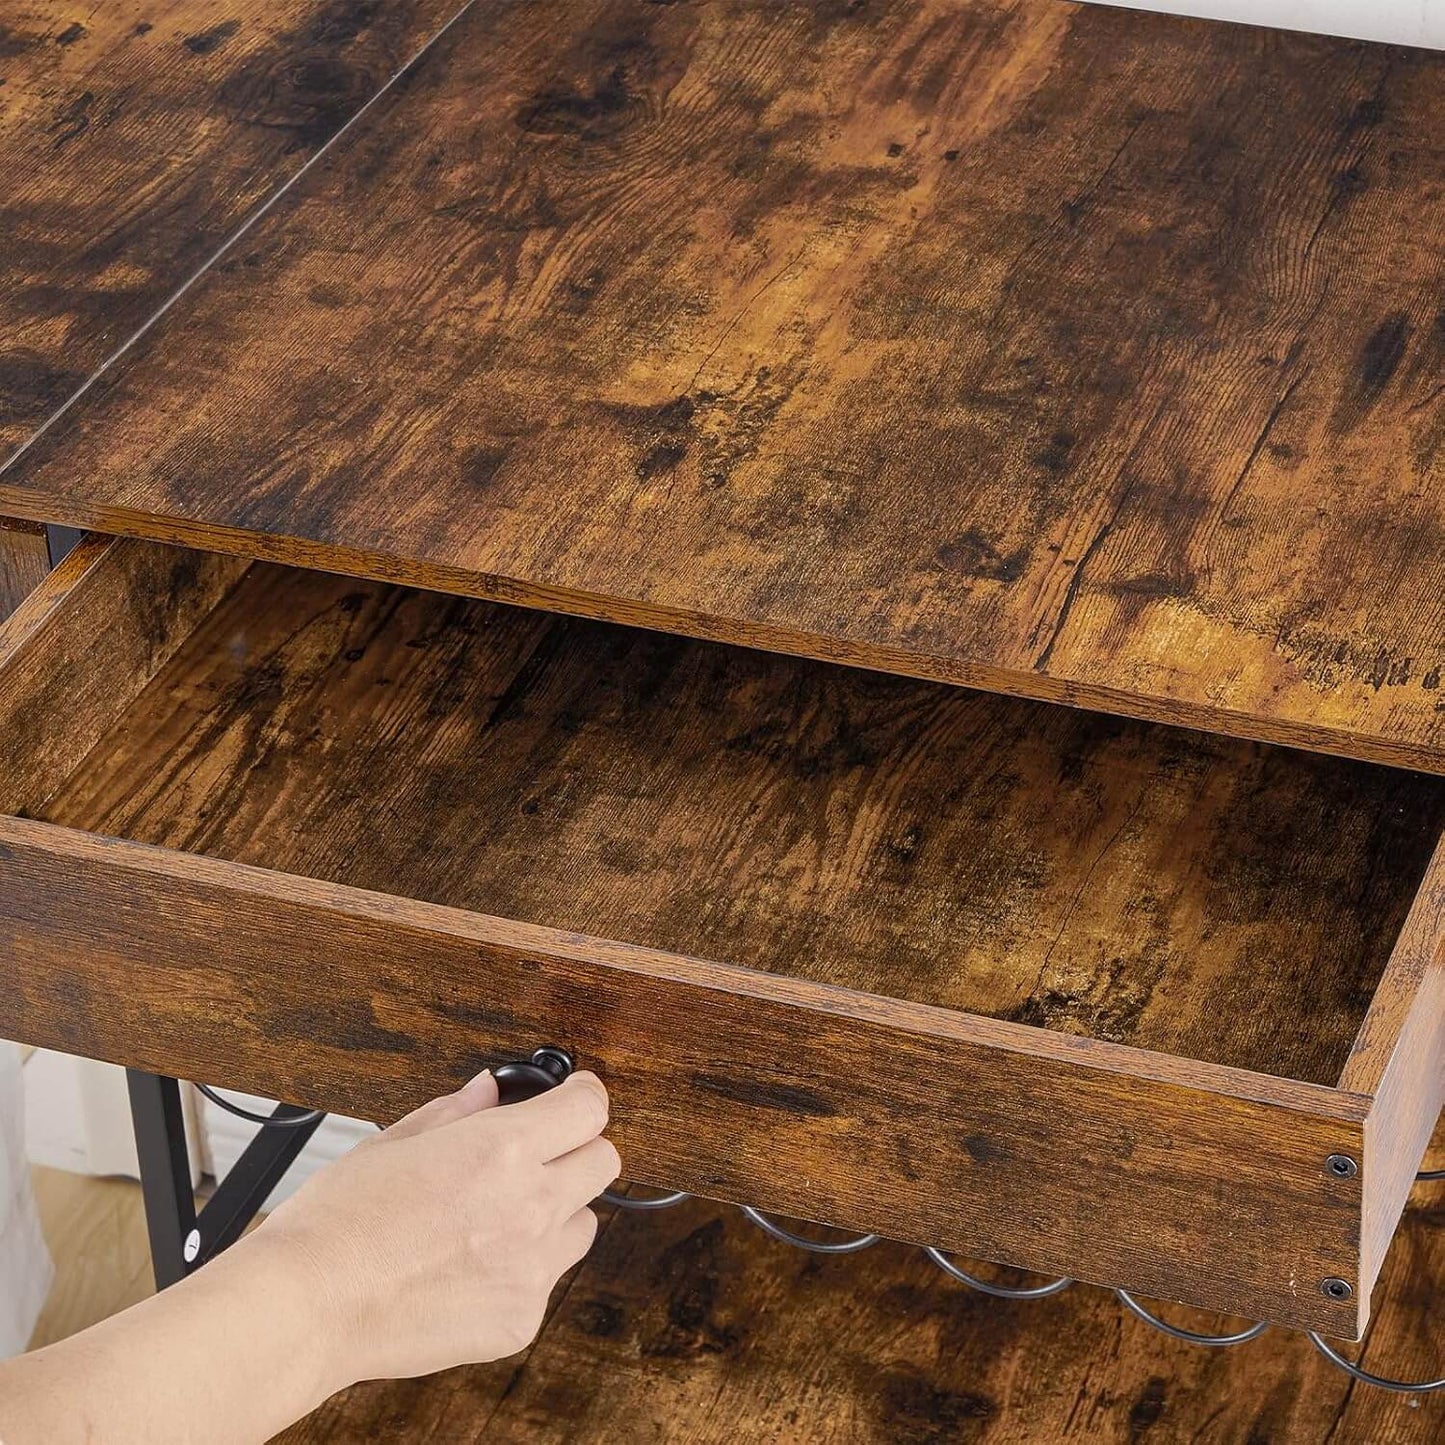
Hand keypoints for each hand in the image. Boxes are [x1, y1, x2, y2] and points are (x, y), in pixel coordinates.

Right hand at [251, 1069, 618, 1388]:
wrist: (308, 1307)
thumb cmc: (337, 1222)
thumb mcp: (393, 1142)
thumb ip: (455, 1113)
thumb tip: (489, 1090)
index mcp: (502, 1150)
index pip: (590, 1108)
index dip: (582, 1096)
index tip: (573, 1098)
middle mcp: (529, 1205)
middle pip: (605, 1161)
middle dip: (576, 1150)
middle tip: (540, 1155)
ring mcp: (530, 1268)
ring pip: (584, 1224)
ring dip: (558, 1213)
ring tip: (498, 1220)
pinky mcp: (519, 1319)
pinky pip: (546, 1282)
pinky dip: (523, 1271)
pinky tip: (472, 1269)